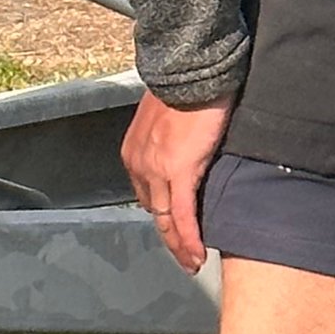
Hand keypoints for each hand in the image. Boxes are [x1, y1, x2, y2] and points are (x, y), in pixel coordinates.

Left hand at [122, 88, 235, 273]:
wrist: (190, 71)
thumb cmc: (186, 87)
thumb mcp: (168, 119)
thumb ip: (170, 140)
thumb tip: (185, 150)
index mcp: (136, 152)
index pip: (148, 194)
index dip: (162, 215)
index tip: (175, 229)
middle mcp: (139, 164)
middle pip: (154, 212)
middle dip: (169, 238)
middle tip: (185, 258)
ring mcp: (156, 170)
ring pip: (166, 220)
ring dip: (181, 245)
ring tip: (194, 262)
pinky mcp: (178, 172)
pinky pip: (182, 215)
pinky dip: (190, 238)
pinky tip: (198, 255)